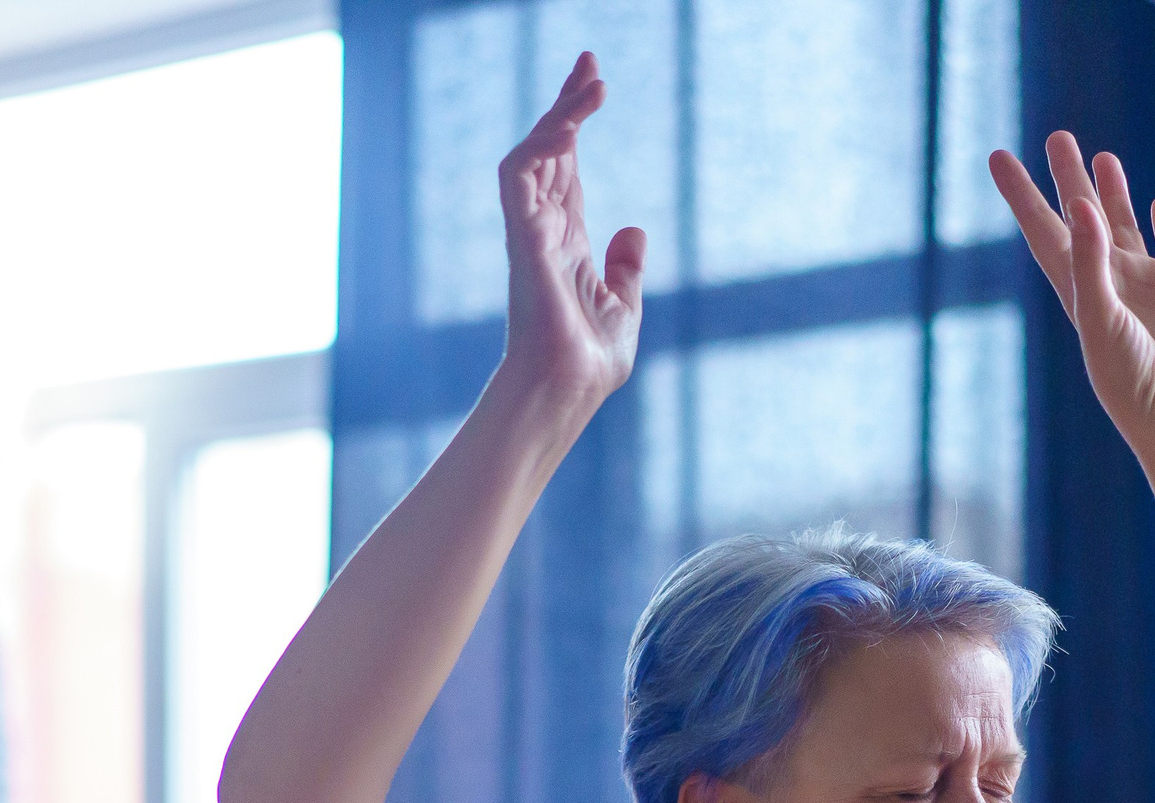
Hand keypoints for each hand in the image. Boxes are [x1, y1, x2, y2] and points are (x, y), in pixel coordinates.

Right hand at [496, 52, 645, 407]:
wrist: (568, 390)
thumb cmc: (588, 364)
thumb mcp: (623, 308)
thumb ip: (626, 269)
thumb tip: (634, 232)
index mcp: (566, 242)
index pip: (568, 170)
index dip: (577, 127)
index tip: (594, 83)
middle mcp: (543, 230)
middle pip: (551, 151)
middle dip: (568, 104)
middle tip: (589, 60)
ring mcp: (529, 232)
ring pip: (533, 155)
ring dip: (560, 115)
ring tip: (592, 80)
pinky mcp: (522, 238)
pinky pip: (520, 175)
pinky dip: (542, 143)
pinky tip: (572, 122)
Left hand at [992, 134, 1154, 463]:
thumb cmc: (1130, 375)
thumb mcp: (1101, 316)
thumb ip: (1090, 260)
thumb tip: (1078, 206)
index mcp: (1076, 286)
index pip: (1041, 228)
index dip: (1019, 193)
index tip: (998, 157)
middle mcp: (1106, 279)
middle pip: (1081, 217)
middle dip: (1066, 179)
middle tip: (1056, 137)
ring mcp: (1144, 282)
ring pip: (1125, 225)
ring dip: (1113, 193)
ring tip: (1102, 156)